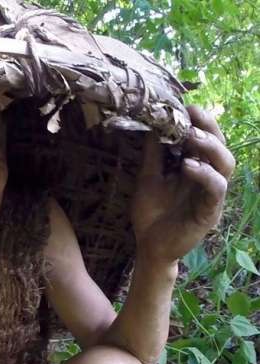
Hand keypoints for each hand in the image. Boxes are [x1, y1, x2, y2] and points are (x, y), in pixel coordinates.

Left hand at [131, 106, 235, 265]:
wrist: (148, 246)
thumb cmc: (151, 213)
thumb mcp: (148, 177)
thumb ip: (153, 154)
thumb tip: (152, 123)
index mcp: (195, 168)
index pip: (206, 139)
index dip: (201, 121)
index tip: (186, 105)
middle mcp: (207, 178)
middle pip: (221, 147)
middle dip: (209, 128)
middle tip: (192, 115)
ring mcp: (211, 195)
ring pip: (225, 164)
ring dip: (210, 147)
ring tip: (191, 136)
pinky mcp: (210, 211)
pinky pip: (216, 189)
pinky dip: (204, 174)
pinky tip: (188, 166)